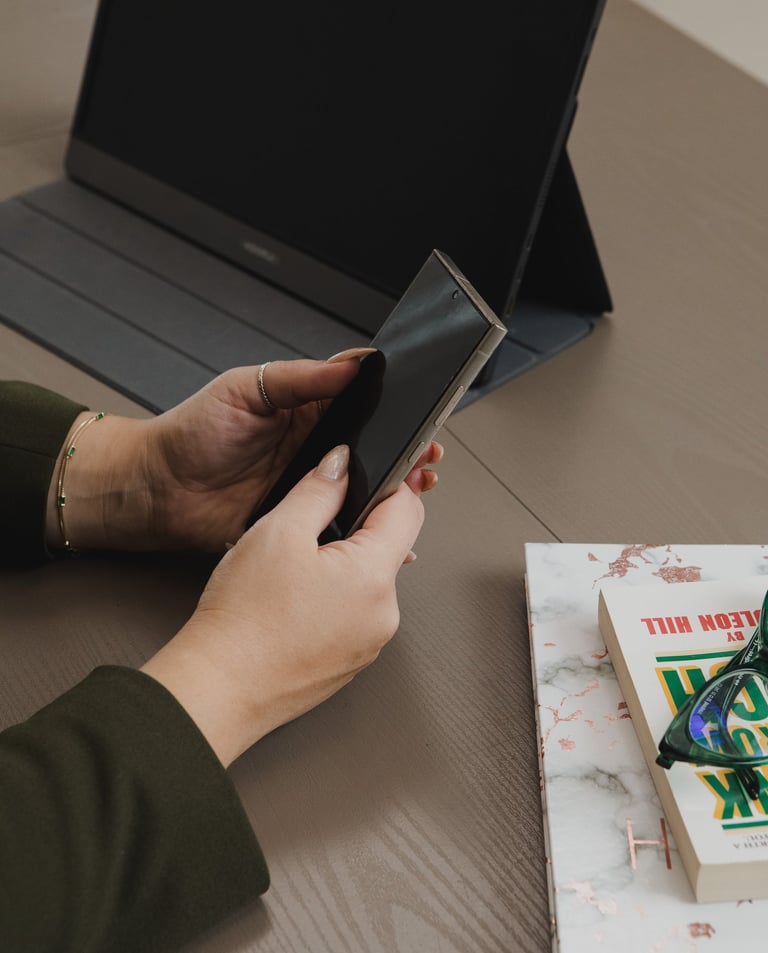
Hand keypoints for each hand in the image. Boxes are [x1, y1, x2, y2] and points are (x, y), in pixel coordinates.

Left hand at [45, 352, 441, 552]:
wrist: (156, 490)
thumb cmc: (191, 433)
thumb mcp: (243, 389)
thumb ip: (298, 378)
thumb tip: (350, 364)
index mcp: (303, 409)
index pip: (360, 402)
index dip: (392, 407)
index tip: (420, 412)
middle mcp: (311, 448)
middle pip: (372, 448)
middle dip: (405, 452)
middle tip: (426, 456)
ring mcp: (306, 486)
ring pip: (362, 488)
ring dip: (391, 490)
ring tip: (416, 489)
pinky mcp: (298, 521)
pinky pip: (338, 524)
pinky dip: (363, 529)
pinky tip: (383, 532)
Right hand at [141, 444, 425, 765]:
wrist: (219, 688)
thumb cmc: (243, 621)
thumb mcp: (279, 531)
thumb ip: (319, 489)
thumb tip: (341, 464)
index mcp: (374, 577)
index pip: (407, 510)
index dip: (386, 484)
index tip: (362, 477)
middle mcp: (384, 614)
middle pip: (387, 547)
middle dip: (353, 529)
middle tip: (306, 532)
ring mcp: (369, 642)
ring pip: (366, 582)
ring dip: (338, 567)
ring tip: (289, 575)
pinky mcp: (349, 661)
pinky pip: (350, 615)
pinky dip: (329, 601)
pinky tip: (290, 604)